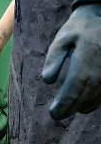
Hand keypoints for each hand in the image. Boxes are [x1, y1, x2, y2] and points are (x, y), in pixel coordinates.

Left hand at [42, 4, 100, 119]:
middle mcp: (100, 69)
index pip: (74, 87)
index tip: (54, 113)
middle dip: (71, 108)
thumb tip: (47, 80)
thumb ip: (54, 58)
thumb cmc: (79, 28)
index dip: (65, 103)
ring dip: (82, 106)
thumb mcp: (62, 38)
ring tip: (68, 111)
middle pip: (85, 95)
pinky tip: (83, 104)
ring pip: (96, 96)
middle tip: (57, 116)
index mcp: (86, 59)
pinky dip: (94, 100)